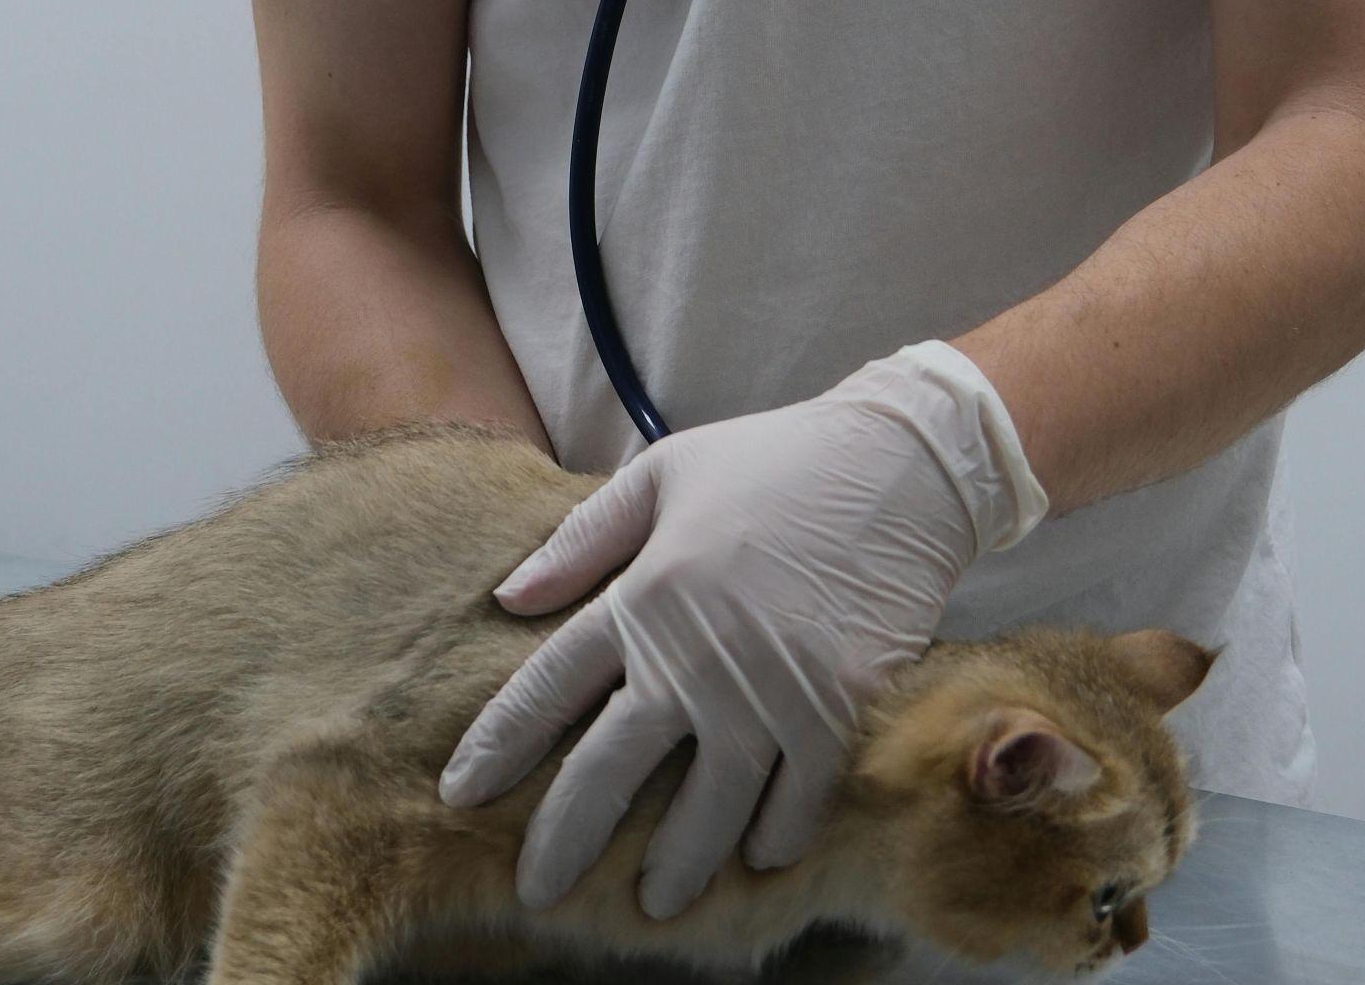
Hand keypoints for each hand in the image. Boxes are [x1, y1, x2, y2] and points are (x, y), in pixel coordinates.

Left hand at [437, 341, 1047, 918]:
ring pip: (708, 804)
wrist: (904, 464)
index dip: (500, 746)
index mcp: (642, 594)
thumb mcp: (663, 473)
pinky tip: (757, 857)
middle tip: (539, 893)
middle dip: (567, 837)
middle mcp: (695, 654)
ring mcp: (769, 688)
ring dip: (679, 862)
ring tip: (656, 903)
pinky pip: (799, 795)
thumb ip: (584, 539)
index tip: (460, 794)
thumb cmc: (775, 461)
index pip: (548, 688)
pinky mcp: (839, 705)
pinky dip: (777, 832)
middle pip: (611, 768)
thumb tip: (510, 596)